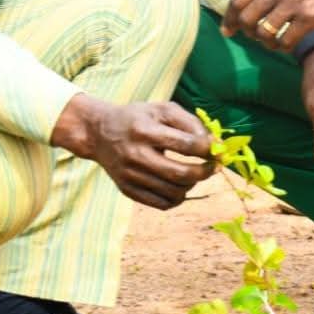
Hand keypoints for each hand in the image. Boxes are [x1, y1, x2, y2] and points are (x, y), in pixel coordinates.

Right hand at [51, 93, 214, 209]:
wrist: (98, 133)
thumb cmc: (137, 118)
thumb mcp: (161, 109)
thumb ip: (190, 123)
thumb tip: (214, 144)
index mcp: (145, 130)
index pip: (186, 145)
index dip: (208, 149)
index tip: (215, 149)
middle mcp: (135, 155)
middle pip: (181, 174)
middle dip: (205, 172)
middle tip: (213, 167)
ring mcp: (130, 176)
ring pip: (174, 193)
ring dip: (192, 184)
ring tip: (192, 174)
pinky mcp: (127, 190)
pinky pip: (162, 204)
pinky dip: (178, 197)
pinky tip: (179, 185)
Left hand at [222, 0, 313, 51]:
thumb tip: (241, 11)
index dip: (229, 19)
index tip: (228, 31)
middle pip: (247, 18)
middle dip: (248, 33)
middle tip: (256, 36)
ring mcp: (295, 2)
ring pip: (264, 33)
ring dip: (266, 42)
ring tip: (273, 41)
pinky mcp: (311, 18)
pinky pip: (285, 41)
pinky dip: (282, 47)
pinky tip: (287, 44)